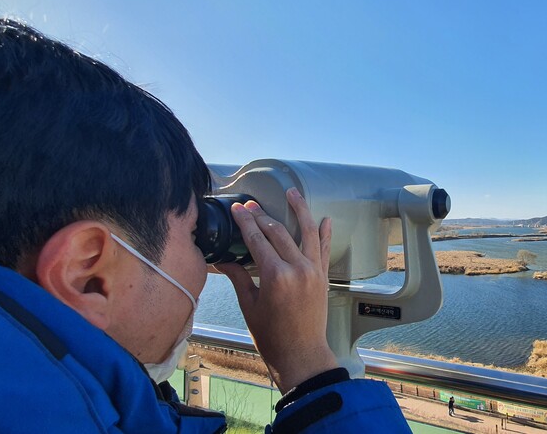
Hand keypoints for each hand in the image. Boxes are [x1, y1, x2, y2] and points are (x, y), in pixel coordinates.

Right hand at [214, 187, 336, 392]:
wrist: (301, 354)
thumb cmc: (271, 335)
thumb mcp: (249, 305)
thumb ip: (238, 277)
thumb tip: (222, 260)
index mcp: (275, 275)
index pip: (257, 239)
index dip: (245, 221)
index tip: (238, 208)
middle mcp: (297, 268)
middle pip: (278, 232)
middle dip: (262, 215)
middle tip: (251, 204)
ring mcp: (313, 271)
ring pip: (306, 232)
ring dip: (300, 209)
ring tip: (292, 192)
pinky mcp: (323, 277)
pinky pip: (324, 249)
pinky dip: (325, 233)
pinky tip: (324, 219)